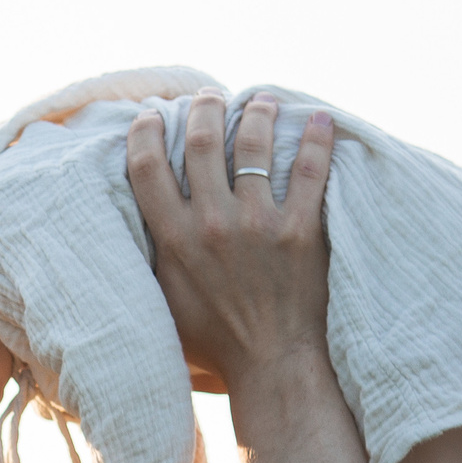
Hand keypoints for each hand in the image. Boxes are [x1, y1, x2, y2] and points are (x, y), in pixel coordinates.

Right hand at [124, 93, 332, 396]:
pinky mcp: (301, 230)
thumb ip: (155, 258)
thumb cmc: (215, 344)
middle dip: (203, 109)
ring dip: (255, 113)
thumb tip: (142, 220)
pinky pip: (310, 170)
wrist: (272, 365)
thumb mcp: (164, 303)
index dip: (145, 132)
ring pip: (254, 145)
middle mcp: (212, 225)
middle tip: (209, 98)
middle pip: (201, 142)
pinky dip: (316, 138)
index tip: (152, 115)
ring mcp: (259, 225)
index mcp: (174, 241)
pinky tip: (318, 119)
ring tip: (259, 100)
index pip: (147, 167)